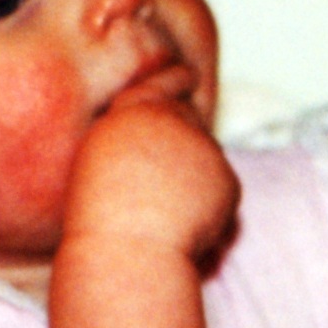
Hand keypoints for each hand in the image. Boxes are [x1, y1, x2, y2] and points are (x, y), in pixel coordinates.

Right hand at [63, 94, 238, 269]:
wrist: (130, 252)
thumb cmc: (102, 220)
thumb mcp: (102, 162)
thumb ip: (137, 139)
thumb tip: (180, 133)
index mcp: (131, 113)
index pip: (162, 82)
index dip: (177, 78)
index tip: (188, 75)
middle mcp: (170, 120)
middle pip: (189, 120)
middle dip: (185, 138)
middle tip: (168, 176)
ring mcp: (202, 145)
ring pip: (204, 156)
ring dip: (193, 176)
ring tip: (163, 214)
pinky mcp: (226, 175)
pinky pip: (220, 187)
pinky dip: (210, 205)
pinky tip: (186, 224)